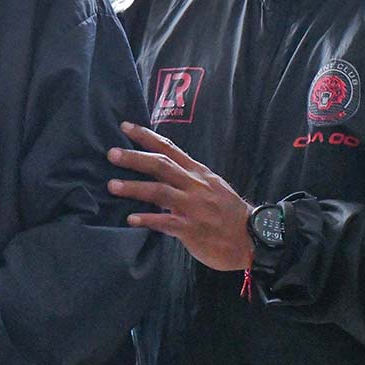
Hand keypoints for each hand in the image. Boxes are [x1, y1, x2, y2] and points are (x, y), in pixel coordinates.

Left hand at [107, 121, 253, 270]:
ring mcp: (193, 206)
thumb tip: (161, 170)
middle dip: (135, 158)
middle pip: (161, 166)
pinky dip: (148, 219)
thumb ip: (187, 177)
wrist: (253, 238)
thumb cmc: (228, 212)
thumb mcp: (211, 186)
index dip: (146, 136)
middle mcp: (194, 185)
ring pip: (160, 192)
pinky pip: (166, 222)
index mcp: (197, 173)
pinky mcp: (192, 229)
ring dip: (134, 188)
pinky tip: (131, 218)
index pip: (169, 148)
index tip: (125, 126)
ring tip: (112, 186)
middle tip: (111, 153)